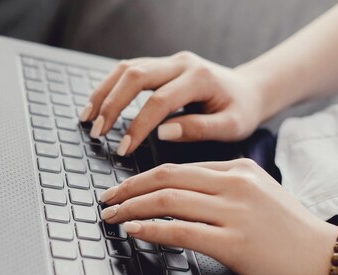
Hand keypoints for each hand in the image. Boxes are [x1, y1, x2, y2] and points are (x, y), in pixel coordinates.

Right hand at [81, 51, 265, 155]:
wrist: (249, 91)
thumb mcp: (232, 126)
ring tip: (88, 119)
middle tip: (98, 133)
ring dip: (104, 93)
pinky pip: (129, 71)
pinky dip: (110, 87)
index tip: (124, 149)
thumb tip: (163, 133)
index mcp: (199, 78)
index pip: (159, 101)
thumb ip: (200, 128)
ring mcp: (170, 61)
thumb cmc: (241, 111)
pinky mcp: (162, 66)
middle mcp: (181, 63)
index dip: (138, 125)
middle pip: (136, 76)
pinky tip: (98, 106)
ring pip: (127, 68)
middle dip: (112, 105)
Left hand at [98, 159, 337, 274]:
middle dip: (128, 189)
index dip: (144, 178)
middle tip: (106, 200)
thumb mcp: (263, 198)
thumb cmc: (296, 236)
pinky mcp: (234, 243)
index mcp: (240, 169)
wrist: (332, 262)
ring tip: (111, 217)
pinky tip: (134, 231)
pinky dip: (151, 229)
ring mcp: (235, 212)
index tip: (125, 190)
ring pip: (167, 201)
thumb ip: (228, 191)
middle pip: (166, 178)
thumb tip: (188, 199)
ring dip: (130, 208)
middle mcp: (235, 184)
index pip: (180, 169)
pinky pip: (180, 230)